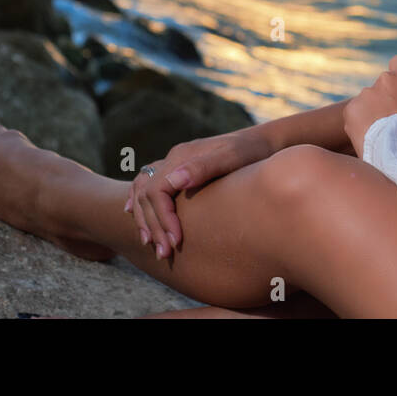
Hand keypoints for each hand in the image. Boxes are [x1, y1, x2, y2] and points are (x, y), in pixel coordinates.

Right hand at [125, 127, 273, 257]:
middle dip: (153, 226)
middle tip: (164, 254)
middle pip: (147, 194)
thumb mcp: (233, 157)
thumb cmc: (252, 152)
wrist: (263, 141)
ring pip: (142, 191)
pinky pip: (147, 184)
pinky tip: (133, 212)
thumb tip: (175, 181)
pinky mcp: (179, 169)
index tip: (176, 241)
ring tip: (152, 244)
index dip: (162, 218)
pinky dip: (138, 199)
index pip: (156, 191)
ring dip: (144, 219)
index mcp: (181, 156)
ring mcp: (174, 163)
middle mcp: (173, 158)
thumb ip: (204, 167)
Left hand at [343, 53, 396, 158]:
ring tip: (386, 132)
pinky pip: (356, 112)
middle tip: (396, 120)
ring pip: (369, 99)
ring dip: (374, 110)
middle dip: (387, 97)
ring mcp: (367, 93)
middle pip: (384, 83)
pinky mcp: (352, 108)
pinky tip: (373, 136)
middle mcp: (386, 78)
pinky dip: (361, 122)